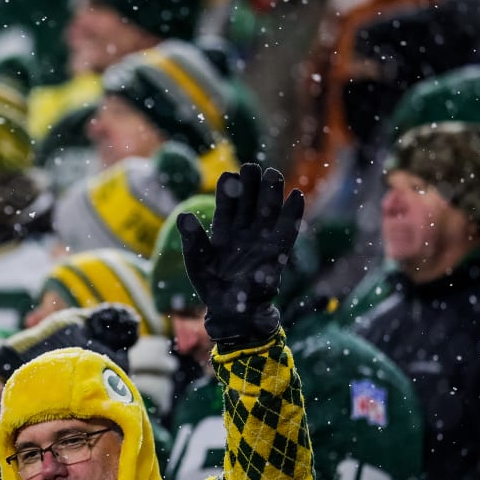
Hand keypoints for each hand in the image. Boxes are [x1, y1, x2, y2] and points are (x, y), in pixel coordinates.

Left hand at [176, 164, 303, 346]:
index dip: (228, 190)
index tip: (229, 176)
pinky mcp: (277, 252)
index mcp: (223, 232)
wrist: (231, 312)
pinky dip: (292, 214)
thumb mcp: (197, 262)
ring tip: (272, 174)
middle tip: (252, 167)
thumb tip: (183, 216)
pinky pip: (287, 230)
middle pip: (249, 202)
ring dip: (271, 193)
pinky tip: (297, 195)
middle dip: (251, 185)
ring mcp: (261, 241)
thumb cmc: (212, 287)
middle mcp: (244, 232)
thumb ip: (192, 239)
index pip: (226, 205)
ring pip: (267, 211)